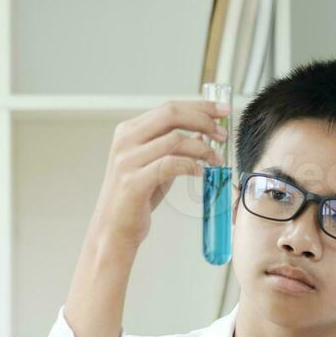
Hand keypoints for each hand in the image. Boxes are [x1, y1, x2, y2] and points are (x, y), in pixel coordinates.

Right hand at [87, 99, 227, 250]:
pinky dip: (192, 166)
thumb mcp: (154, 165)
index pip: (169, 108)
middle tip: (222, 134)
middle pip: (171, 114)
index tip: (222, 110)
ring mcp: (127, 161)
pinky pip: (172, 164)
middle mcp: (125, 141)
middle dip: (203, 119)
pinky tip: (201, 172)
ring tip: (215, 160)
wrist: (113, 229)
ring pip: (175, 140)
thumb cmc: (136, 198)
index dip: (200, 107)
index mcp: (128, 131)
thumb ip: (174, 147)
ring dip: (202, 148)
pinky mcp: (134, 182)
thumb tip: (204, 132)